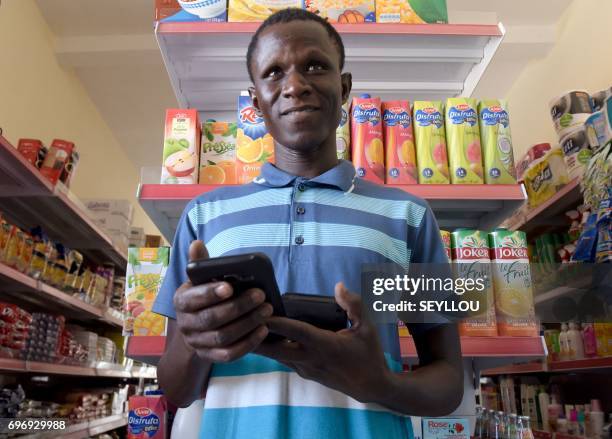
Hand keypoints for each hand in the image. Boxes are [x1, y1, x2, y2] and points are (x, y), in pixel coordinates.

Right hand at [173, 241, 271, 362]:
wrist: (196, 327)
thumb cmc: (203, 296)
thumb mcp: (199, 280)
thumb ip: (201, 264)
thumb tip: (197, 243)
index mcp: (181, 301)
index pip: (193, 299)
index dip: (210, 294)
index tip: (230, 287)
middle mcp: (186, 324)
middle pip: (212, 318)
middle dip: (238, 307)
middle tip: (260, 295)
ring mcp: (197, 343)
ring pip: (223, 337)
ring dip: (248, 323)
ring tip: (266, 310)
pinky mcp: (209, 356)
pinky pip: (229, 354)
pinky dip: (248, 343)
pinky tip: (263, 330)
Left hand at [255, 283, 390, 403]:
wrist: (371, 387)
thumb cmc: (368, 354)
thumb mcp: (367, 327)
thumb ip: (353, 305)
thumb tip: (339, 286)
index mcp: (326, 345)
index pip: (297, 332)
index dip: (278, 323)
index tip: (261, 313)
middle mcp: (311, 359)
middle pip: (276, 351)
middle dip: (256, 338)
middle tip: (240, 323)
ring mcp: (306, 368)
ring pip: (277, 357)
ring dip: (262, 344)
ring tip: (245, 327)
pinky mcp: (305, 373)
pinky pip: (284, 360)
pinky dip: (274, 349)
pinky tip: (265, 338)